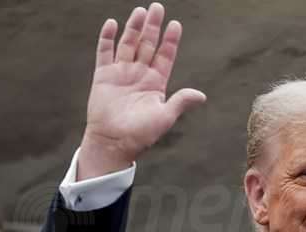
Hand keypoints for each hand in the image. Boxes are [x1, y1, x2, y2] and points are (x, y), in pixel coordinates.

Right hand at [78, 3, 205, 179]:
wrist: (113, 143)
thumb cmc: (140, 134)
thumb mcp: (165, 117)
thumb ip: (181, 102)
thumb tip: (201, 95)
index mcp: (156, 83)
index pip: (165, 56)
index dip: (170, 41)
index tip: (175, 24)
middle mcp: (139, 75)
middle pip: (147, 45)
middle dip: (153, 27)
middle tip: (157, 8)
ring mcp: (121, 73)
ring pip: (128, 44)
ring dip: (134, 28)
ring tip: (140, 11)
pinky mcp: (103, 76)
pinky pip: (105, 52)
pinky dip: (107, 38)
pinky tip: (112, 24)